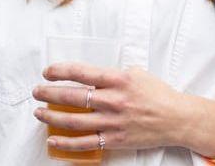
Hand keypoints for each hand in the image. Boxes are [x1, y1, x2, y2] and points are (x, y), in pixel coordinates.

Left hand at [33, 64, 214, 154]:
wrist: (177, 119)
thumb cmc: (158, 94)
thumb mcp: (136, 74)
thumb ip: (113, 75)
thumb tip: (91, 75)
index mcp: (118, 80)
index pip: (81, 72)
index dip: (60, 71)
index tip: (47, 72)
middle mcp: (114, 100)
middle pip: (72, 97)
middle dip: (49, 94)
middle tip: (37, 91)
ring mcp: (113, 122)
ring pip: (74, 120)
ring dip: (52, 116)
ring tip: (39, 112)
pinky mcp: (115, 139)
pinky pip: (86, 143)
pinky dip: (66, 142)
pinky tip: (53, 139)